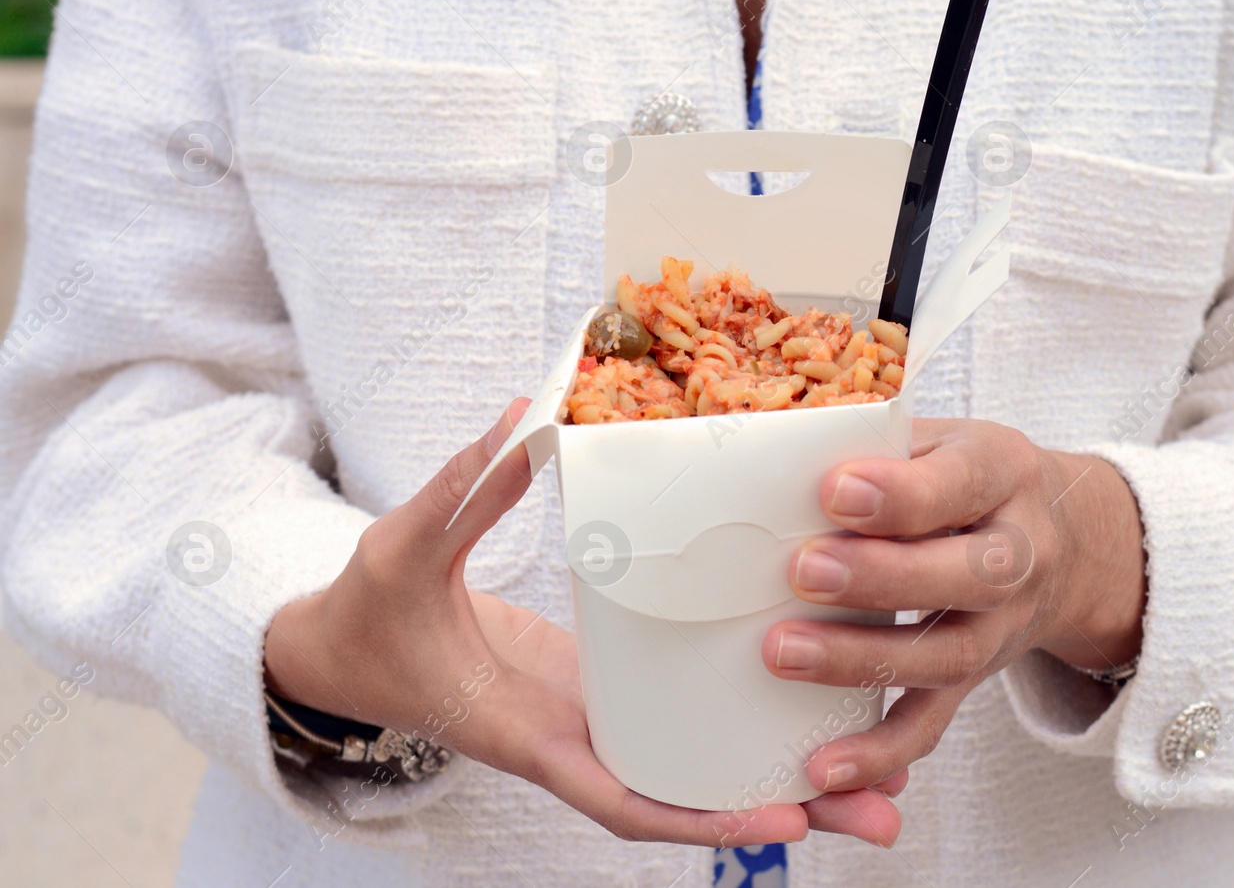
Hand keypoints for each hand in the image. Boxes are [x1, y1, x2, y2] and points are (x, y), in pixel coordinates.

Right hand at [264, 401, 904, 846]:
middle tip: (885, 815)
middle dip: (786, 813)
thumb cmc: (368, 613)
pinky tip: (813, 711)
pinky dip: (745, 736)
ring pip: (699, 773)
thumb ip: (462, 487)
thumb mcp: (403, 549)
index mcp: (530, 730)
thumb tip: (524, 415)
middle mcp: (576, 742)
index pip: (624, 796)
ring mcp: (597, 722)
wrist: (346, 651)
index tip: (786, 819)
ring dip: (789, 784)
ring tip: (887, 780)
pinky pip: (684, 730)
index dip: (704, 817)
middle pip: (691, 798)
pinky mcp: (608, 696)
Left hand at [761, 418, 1146, 794]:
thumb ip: (878, 445)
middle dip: (883, 577)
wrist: (1073, 540)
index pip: (961, 482)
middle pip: (970, 575)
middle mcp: (1021, 552)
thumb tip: (772, 457)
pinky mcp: (979, 677)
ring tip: (782, 654)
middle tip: (803, 571)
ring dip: (863, 660)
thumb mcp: (943, 438)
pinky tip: (823, 766)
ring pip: (949, 655)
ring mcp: (1005, 625)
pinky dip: (881, 751)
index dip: (901, 493)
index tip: (834, 490)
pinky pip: (936, 722)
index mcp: (1004, 472)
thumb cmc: (968, 477)